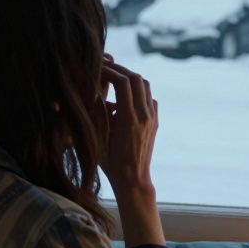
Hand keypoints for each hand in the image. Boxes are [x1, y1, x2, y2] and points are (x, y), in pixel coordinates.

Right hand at [100, 57, 164, 246]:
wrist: (132, 180)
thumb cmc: (110, 162)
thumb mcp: (98, 137)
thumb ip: (97, 113)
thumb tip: (93, 91)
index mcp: (129, 118)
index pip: (123, 82)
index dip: (110, 71)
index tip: (98, 68)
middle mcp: (144, 116)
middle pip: (136, 79)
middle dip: (120, 70)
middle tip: (106, 68)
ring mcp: (152, 118)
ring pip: (145, 86)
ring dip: (130, 79)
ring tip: (114, 80)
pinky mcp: (155, 122)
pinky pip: (149, 98)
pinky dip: (138, 92)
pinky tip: (124, 99)